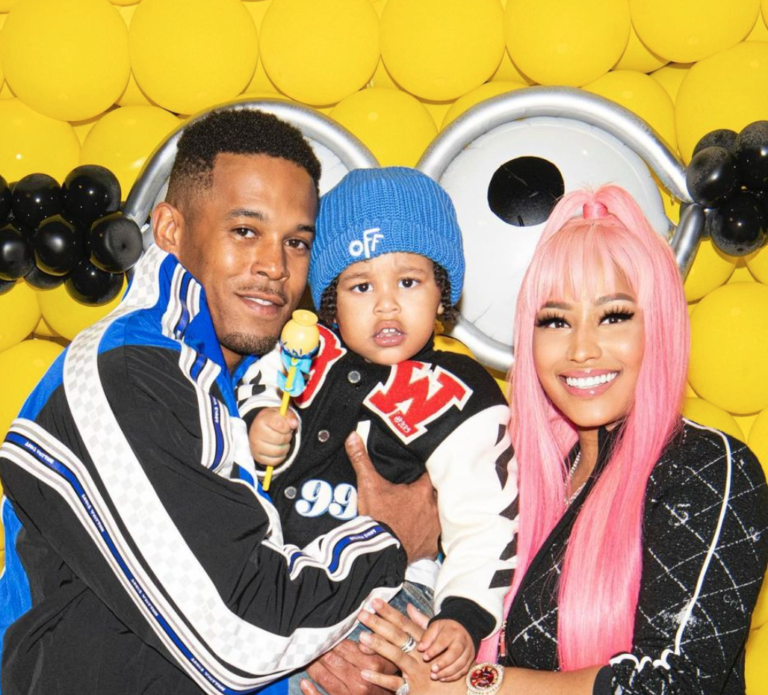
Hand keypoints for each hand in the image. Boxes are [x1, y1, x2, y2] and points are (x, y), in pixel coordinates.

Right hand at [249, 407, 297, 466]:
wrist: (261, 429)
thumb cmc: (274, 420)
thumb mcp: (282, 414)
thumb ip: (289, 416)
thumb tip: (294, 424)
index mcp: (262, 419)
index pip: (280, 425)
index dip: (287, 426)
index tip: (287, 426)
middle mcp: (256, 433)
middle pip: (280, 439)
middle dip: (287, 437)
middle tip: (286, 434)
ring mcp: (255, 446)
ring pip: (278, 451)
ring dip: (285, 447)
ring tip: (283, 442)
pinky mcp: (258, 457)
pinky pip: (275, 461)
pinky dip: (281, 457)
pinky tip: (279, 449)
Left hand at [301, 638, 397, 694]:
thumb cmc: (389, 676)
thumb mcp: (389, 658)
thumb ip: (377, 644)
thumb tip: (361, 639)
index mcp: (372, 665)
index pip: (343, 647)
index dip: (331, 639)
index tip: (323, 633)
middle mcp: (360, 681)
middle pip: (332, 661)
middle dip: (320, 650)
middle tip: (312, 642)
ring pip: (325, 678)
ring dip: (313, 666)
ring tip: (307, 657)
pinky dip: (311, 692)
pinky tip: (305, 683)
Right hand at [346, 433, 439, 563]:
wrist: (379, 550)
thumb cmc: (377, 516)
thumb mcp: (368, 484)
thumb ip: (361, 459)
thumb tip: (353, 436)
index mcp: (423, 491)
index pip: (430, 475)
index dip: (423, 473)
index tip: (417, 473)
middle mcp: (434, 509)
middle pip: (436, 496)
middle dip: (429, 494)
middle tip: (416, 493)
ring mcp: (433, 530)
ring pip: (437, 517)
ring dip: (430, 515)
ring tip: (418, 513)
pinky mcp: (429, 549)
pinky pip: (432, 541)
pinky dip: (426, 539)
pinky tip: (418, 536)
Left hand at [358, 600, 463, 694]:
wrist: (461, 690)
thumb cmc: (445, 663)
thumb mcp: (437, 641)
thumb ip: (421, 623)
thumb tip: (409, 606)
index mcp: (424, 641)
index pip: (404, 623)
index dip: (389, 612)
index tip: (375, 602)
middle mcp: (420, 654)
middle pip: (397, 636)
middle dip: (379, 624)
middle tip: (362, 614)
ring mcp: (416, 671)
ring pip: (396, 656)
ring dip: (379, 646)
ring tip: (362, 637)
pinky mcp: (413, 689)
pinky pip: (395, 683)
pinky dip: (380, 678)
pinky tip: (365, 672)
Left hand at [419, 620, 474, 681]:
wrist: (463, 628)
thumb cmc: (445, 628)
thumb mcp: (435, 627)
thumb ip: (427, 637)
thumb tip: (420, 648)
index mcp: (452, 630)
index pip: (443, 641)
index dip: (434, 650)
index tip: (424, 657)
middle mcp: (462, 641)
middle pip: (455, 653)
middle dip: (443, 663)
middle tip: (432, 670)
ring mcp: (468, 651)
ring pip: (460, 664)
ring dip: (447, 672)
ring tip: (435, 676)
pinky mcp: (470, 659)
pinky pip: (463, 670)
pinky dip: (453, 676)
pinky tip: (442, 678)